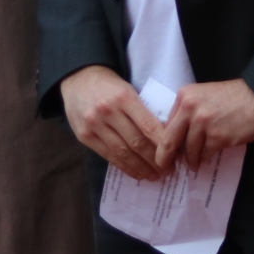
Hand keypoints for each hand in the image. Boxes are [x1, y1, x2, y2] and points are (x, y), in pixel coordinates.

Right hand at [61, 65, 167, 180]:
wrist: (79, 78)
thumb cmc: (110, 86)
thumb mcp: (129, 90)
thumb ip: (143, 111)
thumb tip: (165, 139)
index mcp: (124, 97)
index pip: (149, 126)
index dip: (164, 145)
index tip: (175, 157)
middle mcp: (107, 111)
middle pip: (136, 142)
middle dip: (155, 160)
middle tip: (168, 170)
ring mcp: (94, 124)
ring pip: (122, 152)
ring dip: (141, 167)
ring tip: (154, 175)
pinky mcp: (84, 135)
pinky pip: (108, 156)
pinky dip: (124, 167)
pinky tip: (136, 173)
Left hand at [156, 79, 253, 171]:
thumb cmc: (235, 96)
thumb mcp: (204, 95)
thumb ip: (189, 110)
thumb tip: (178, 134)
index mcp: (184, 96)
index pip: (166, 123)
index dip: (163, 140)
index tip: (163, 151)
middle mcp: (190, 108)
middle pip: (169, 140)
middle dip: (164, 157)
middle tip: (164, 167)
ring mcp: (204, 123)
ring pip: (189, 149)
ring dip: (190, 160)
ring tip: (193, 165)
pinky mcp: (219, 136)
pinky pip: (206, 153)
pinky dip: (205, 158)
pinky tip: (205, 160)